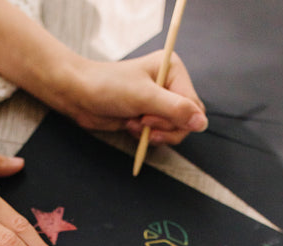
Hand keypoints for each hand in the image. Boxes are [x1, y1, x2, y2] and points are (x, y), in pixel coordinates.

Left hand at [53, 51, 206, 145]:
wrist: (80, 95)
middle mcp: (169, 85)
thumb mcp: (144, 97)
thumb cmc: (108, 87)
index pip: (193, 105)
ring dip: (153, 133)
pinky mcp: (148, 116)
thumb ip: (175, 110)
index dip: (177, 119)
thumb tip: (202, 123)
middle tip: (142, 122)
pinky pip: (159, 134)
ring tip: (134, 123)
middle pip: (186, 121)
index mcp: (173, 70)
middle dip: (164, 128)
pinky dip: (146, 136)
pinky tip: (130, 127)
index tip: (150, 118)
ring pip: (174, 130)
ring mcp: (159, 102)